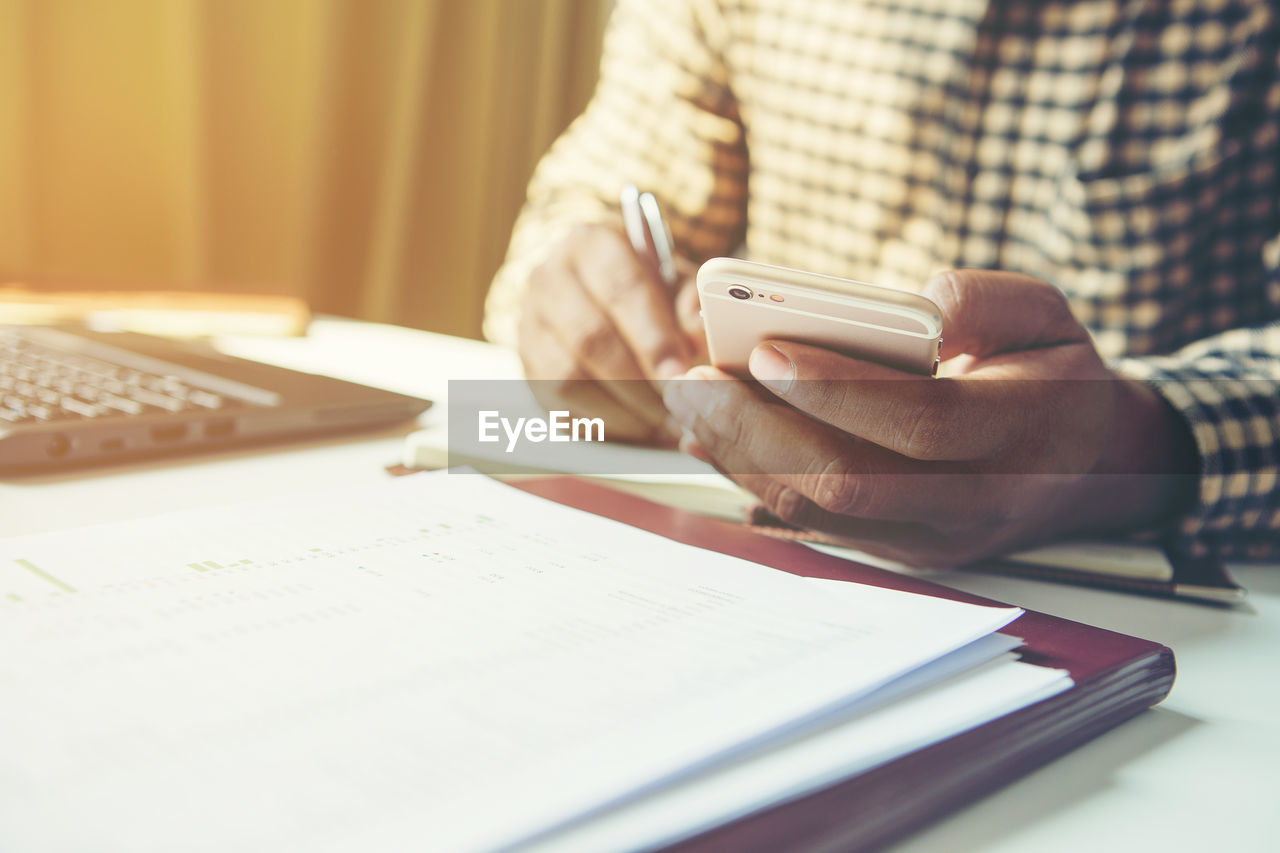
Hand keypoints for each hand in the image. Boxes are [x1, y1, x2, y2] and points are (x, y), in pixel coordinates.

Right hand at [517, 223, 705, 444]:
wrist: (597, 294)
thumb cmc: (645, 288)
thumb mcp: (676, 281)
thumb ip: (692, 302)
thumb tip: (700, 331)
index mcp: (591, 244)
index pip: (620, 289)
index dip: (654, 336)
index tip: (681, 372)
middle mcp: (550, 278)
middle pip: (590, 337)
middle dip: (639, 380)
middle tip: (678, 405)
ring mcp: (530, 323)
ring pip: (569, 376)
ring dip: (621, 407)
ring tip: (662, 421)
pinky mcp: (526, 364)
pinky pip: (559, 404)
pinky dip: (603, 421)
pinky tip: (638, 427)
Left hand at [663, 270, 1198, 565]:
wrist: (1089, 467)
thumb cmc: (1054, 378)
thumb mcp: (1050, 316)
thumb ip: (986, 300)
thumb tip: (918, 308)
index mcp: (1021, 432)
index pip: (919, 422)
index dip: (836, 391)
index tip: (763, 351)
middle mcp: (975, 501)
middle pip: (849, 481)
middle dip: (759, 430)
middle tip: (696, 381)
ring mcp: (933, 538)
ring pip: (819, 511)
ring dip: (741, 457)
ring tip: (690, 403)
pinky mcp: (899, 551)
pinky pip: (813, 526)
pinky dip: (752, 485)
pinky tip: (713, 443)